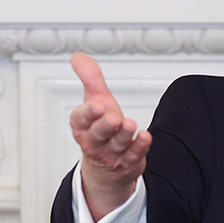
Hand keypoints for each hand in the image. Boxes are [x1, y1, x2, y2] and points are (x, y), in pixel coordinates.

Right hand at [68, 52, 152, 220]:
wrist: (108, 165)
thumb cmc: (101, 128)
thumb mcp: (96, 101)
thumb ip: (90, 79)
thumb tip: (77, 57)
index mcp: (83, 126)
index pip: (81, 119)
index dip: (88, 112)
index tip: (98, 104)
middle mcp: (94, 141)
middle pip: (98, 134)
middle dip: (105, 126)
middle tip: (113, 117)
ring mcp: (111, 154)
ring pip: (116, 144)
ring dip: (124, 135)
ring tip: (130, 125)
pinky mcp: (127, 162)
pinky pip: (133, 155)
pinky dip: (139, 147)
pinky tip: (146, 137)